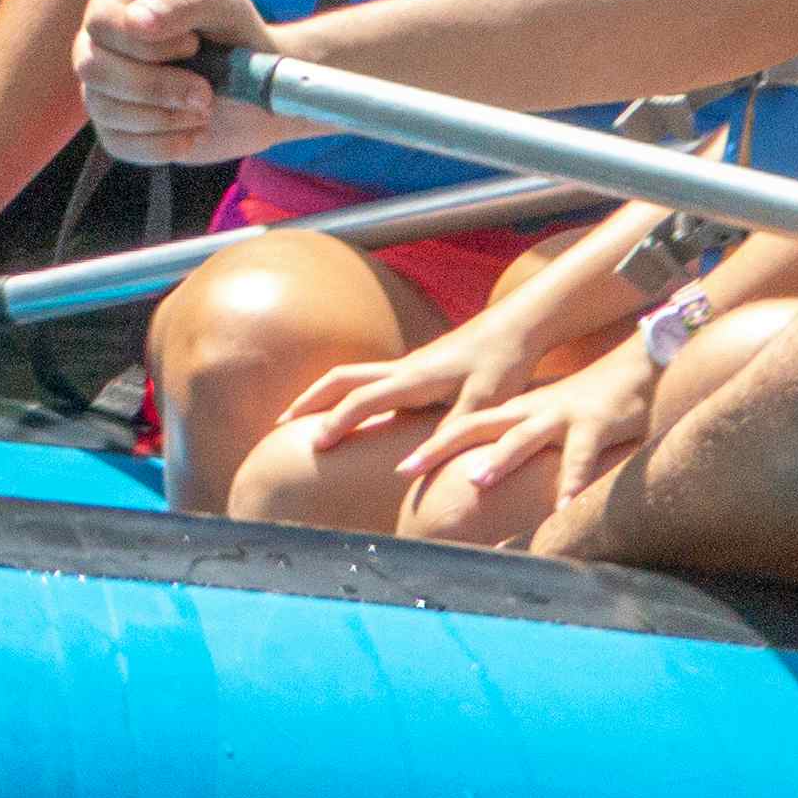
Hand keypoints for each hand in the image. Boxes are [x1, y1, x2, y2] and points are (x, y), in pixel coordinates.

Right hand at [80, 0, 285, 163]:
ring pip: (102, 109)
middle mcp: (99, 40)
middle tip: (205, 92)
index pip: (101, 23)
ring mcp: (102, 86)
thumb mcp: (225, 4)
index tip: (193, 46)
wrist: (257, 89)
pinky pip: (117, 143)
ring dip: (164, 117)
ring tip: (204, 110)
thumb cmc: (237, 35)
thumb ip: (184, 0)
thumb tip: (135, 22)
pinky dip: (162, 145)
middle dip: (154, 87)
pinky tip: (192, 133)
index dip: (145, 44)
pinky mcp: (114, 127)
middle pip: (92, 68)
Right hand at [277, 310, 522, 453]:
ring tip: (300, 416)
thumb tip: (408, 470)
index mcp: (413, 378)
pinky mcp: (417, 367)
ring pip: (351, 374)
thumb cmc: (504, 366)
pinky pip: (367, 378)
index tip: (313, 446)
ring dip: (321, 393)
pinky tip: (348, 408)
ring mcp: (408, 364)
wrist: (517, 326)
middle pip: (340, 378)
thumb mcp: (483, 406)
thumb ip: (447, 438)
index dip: (336, 423)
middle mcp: (402, 368)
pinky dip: (343, 391)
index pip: (361, 400)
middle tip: (280, 425)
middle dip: (308, 400)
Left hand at [398, 337, 660, 512]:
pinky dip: (573, 482)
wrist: (628, 371)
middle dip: (437, 447)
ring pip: (522, 437)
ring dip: (499, 459)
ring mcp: (558, 417)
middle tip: (403, 468)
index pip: (456, 426)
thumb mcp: (538, 424)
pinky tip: (564, 507)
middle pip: (472, 427)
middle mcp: (525, 413)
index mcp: (508, 412)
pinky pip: (583, 457)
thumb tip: (478, 476)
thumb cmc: (577, 409)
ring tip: (474, 481)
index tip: (399, 468)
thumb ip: (511, 445)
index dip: (425, 444)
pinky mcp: (594, 425)